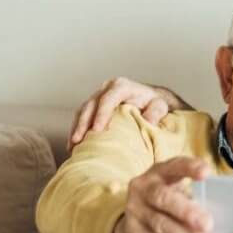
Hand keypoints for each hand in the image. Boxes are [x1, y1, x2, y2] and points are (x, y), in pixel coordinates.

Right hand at [68, 77, 182, 150]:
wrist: (149, 99)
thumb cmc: (154, 103)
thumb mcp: (160, 105)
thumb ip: (156, 111)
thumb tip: (148, 120)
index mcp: (122, 86)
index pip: (108, 99)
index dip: (101, 114)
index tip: (97, 130)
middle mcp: (107, 88)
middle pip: (90, 105)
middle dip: (82, 123)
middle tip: (78, 140)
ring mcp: (98, 96)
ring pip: (82, 111)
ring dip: (76, 128)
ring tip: (72, 145)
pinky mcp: (94, 105)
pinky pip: (81, 116)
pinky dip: (77, 129)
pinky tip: (73, 144)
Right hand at [113, 157, 217, 232]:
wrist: (133, 227)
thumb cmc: (167, 205)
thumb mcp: (177, 193)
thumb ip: (196, 196)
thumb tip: (231, 210)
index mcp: (158, 173)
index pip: (173, 166)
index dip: (189, 168)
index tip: (207, 172)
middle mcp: (143, 190)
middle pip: (163, 198)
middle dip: (186, 211)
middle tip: (209, 224)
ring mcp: (136, 213)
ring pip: (162, 226)